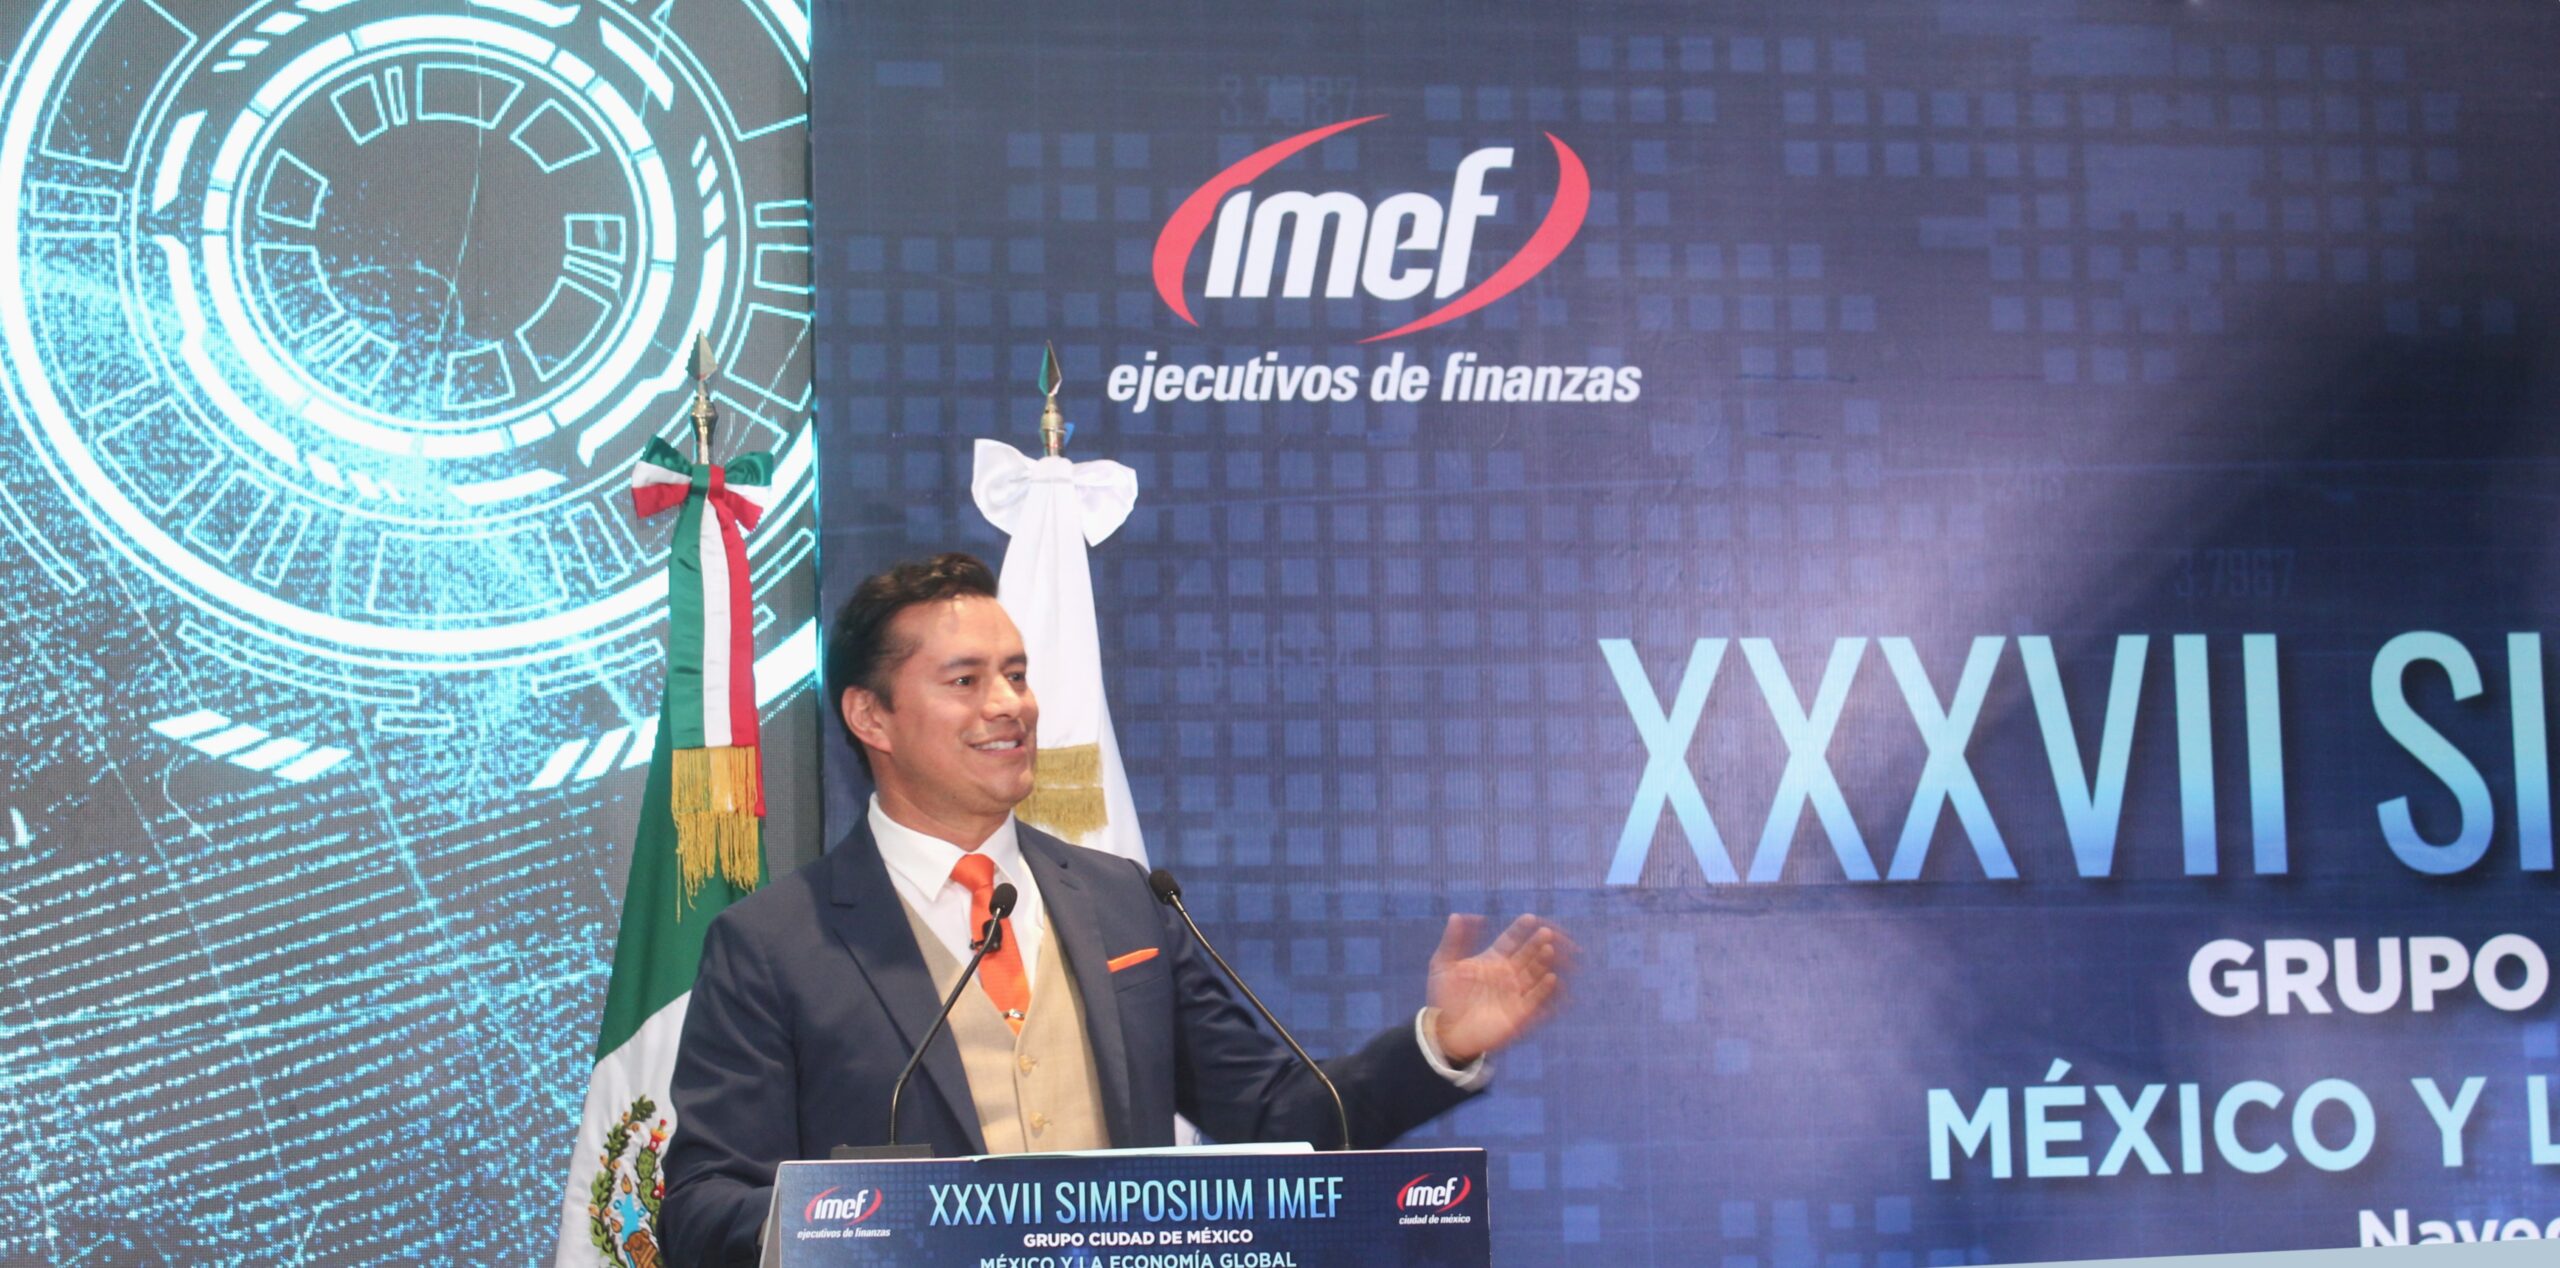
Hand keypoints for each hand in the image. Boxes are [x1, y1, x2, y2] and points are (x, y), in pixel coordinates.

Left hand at [1426, 914, 1575, 1064]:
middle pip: (1527, 954)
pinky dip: (1545, 989)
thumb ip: (1452, 940)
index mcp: (1492, 959)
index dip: (1520, 929)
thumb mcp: (1442, 965)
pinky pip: (1536, 999)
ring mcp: (1514, 992)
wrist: (1445, 1032)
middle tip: (1546, 932)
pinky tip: (1551, 978)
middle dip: (1538, 942)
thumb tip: (1457, 915)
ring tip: (1549, 949)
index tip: (1531, 918)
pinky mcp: (1519, 1013)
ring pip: (1535, 973)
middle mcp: (1507, 973)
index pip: (1510, 940)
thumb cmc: (1443, 997)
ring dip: (1543, 961)